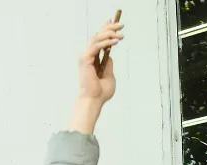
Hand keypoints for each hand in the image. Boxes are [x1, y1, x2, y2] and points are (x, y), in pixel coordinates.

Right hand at [71, 19, 122, 133]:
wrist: (94, 101)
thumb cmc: (100, 92)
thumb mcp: (109, 76)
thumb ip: (108, 64)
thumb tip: (110, 54)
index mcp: (92, 59)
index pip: (98, 40)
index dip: (105, 29)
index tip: (113, 22)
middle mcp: (88, 56)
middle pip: (97, 36)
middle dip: (109, 28)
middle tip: (121, 24)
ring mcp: (85, 57)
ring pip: (96, 38)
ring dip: (109, 33)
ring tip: (121, 34)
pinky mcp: (85, 60)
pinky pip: (96, 46)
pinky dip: (106, 42)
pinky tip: (115, 41)